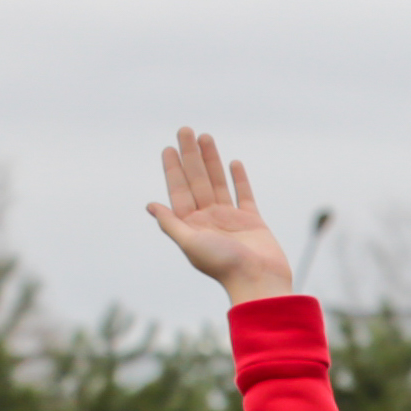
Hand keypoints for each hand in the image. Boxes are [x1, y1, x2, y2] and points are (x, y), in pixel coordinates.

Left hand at [144, 127, 294, 303]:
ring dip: (211, 160)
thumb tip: (151, 205)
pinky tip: (233, 163)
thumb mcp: (191, 243)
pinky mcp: (252, 221)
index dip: (173, 169)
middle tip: (185, 130)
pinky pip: (243, 195)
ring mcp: (230, 219)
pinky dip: (238, 179)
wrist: (259, 281)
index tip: (169, 148)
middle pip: (196, 181)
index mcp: (191, 225)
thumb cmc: (224, 266)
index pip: (179, 190)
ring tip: (206, 137)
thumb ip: (171, 224)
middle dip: (191, 155)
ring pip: (217, 183)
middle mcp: (208, 220)